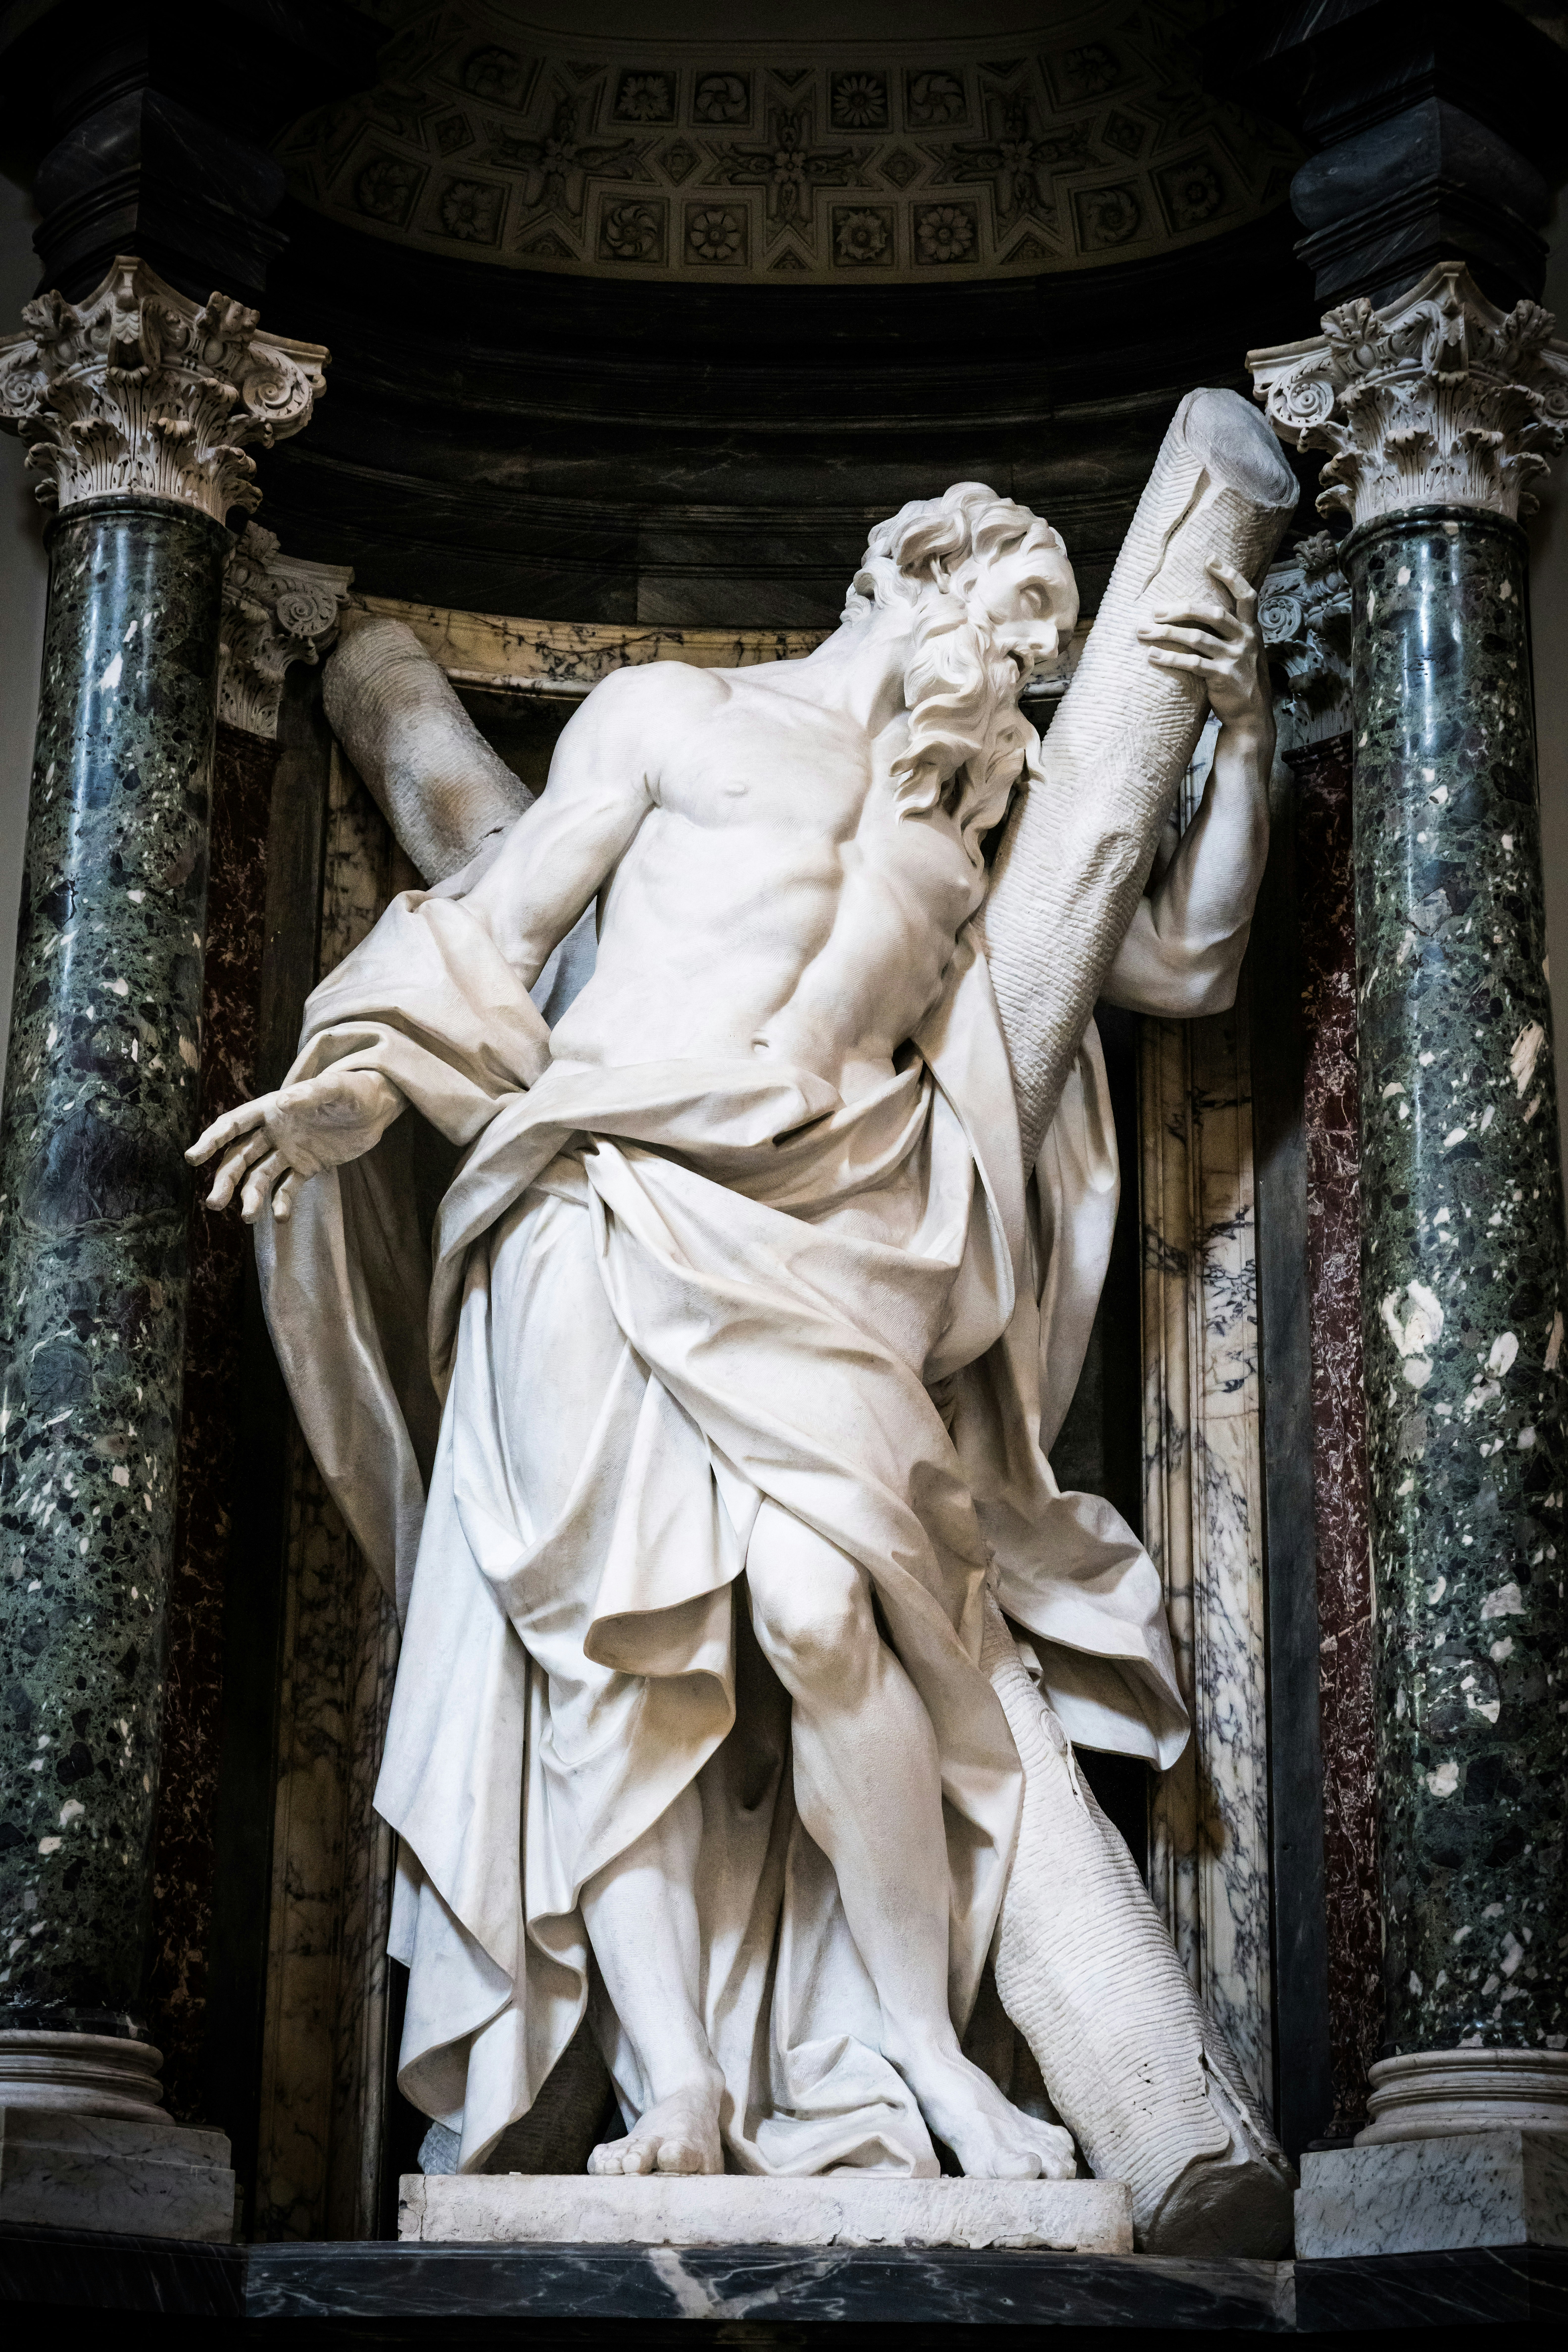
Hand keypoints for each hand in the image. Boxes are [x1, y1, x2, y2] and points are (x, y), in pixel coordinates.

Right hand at [186, 1067, 403, 1223]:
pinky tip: (280, 1218)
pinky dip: (282, 1203)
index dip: (212, 1140)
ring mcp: (289, 1151)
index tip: (193, 1158)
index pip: (234, 1124)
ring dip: (251, 1197)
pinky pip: (288, 1188)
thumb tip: (284, 1102)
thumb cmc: (354, 1090)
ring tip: (248, 1217)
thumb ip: (311, 1094)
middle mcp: (274, 1131)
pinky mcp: (307, 1167)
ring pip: (260, 1177)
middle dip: (225, 1180)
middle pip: (240, 1157)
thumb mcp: (336, 1089)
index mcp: (272, 1108)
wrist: (378, 1108)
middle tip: (214, 1204)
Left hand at [1137, 559, 1269, 735]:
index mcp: (1252, 630)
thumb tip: (1198, 613)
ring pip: (1197, 638)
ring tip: (1143, 632)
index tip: (1210, 558)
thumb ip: (1229, 632)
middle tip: (1155, 610)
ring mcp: (1235, 659)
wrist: (1251, 717)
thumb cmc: (1240, 680)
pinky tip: (1151, 656)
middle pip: (1213, 613)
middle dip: (1182, 608)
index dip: (1230, 575)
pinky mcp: (1223, 678)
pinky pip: (1192, 664)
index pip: (1247, 595)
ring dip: (1167, 633)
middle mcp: (1246, 640)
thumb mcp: (1243, 651)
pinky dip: (1169, 659)